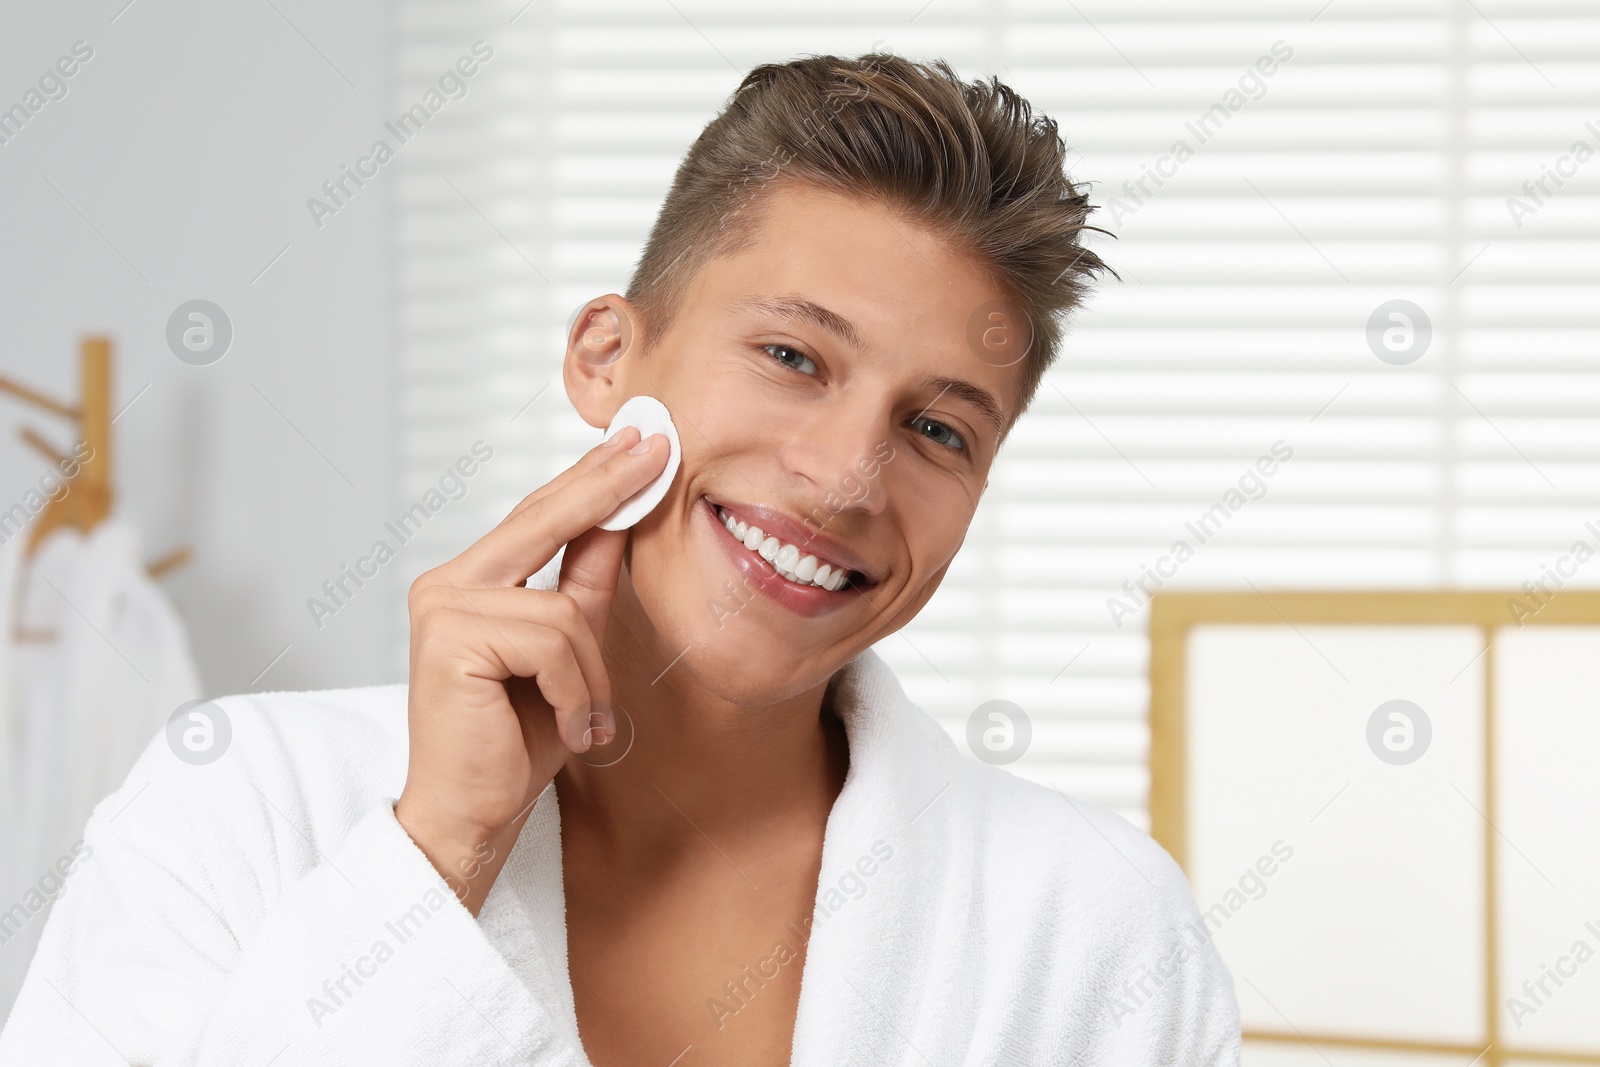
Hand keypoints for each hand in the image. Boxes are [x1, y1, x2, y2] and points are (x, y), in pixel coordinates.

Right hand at [394, 425, 667, 913]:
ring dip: (590, 675)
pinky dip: (575, 693)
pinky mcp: (451, 641)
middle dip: (608, 489)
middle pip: (544, 521)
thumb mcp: (570, 652)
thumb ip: (586, 584)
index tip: (642, 442)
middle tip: (659, 448)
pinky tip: (565, 729)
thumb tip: (621, 517)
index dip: (594, 479)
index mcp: (471, 582)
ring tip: (583, 717)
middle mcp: (447, 584)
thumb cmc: (516, 740)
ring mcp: (442, 608)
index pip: (541, 517)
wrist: (473, 815)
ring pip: (563, 610)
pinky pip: (552, 643)